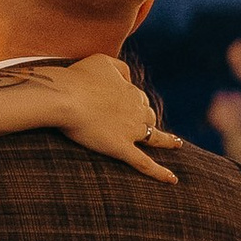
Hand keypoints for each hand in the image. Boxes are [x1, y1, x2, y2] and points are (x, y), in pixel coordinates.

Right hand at [53, 53, 174, 180]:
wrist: (65, 98)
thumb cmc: (78, 78)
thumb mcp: (102, 61)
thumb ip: (120, 67)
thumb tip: (131, 78)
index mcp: (131, 91)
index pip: (139, 98)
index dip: (134, 103)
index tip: (125, 107)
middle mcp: (136, 111)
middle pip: (148, 116)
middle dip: (147, 119)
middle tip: (142, 125)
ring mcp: (131, 131)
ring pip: (154, 137)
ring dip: (166, 140)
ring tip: (175, 143)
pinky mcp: (121, 148)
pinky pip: (145, 164)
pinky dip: (160, 173)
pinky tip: (172, 179)